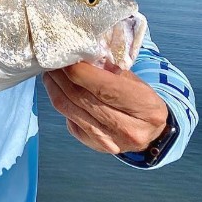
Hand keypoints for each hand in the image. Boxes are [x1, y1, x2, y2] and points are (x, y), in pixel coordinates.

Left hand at [43, 62, 168, 153]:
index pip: (103, 87)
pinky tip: (57, 88)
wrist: (151, 133)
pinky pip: (68, 118)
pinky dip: (59, 100)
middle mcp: (129, 129)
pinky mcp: (94, 145)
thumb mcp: (135, 81)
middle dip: (61, 76)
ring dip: (54, 87)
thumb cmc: (140, 100)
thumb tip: (79, 55)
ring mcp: (111, 141)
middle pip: (81, 97)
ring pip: (69, 108)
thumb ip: (110, 69)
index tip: (66, 56)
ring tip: (50, 72)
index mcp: (145, 107)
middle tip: (52, 60)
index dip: (79, 70)